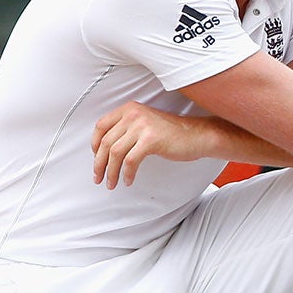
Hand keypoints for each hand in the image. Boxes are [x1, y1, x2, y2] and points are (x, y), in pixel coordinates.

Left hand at [91, 103, 207, 188]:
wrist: (198, 135)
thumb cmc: (173, 133)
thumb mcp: (145, 123)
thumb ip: (126, 129)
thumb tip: (104, 149)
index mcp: (129, 108)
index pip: (100, 126)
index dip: (94, 145)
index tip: (96, 158)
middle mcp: (133, 114)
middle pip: (105, 142)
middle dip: (99, 164)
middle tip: (98, 177)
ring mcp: (142, 126)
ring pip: (115, 153)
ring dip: (110, 172)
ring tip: (111, 183)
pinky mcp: (151, 140)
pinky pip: (130, 161)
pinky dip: (127, 173)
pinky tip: (128, 180)